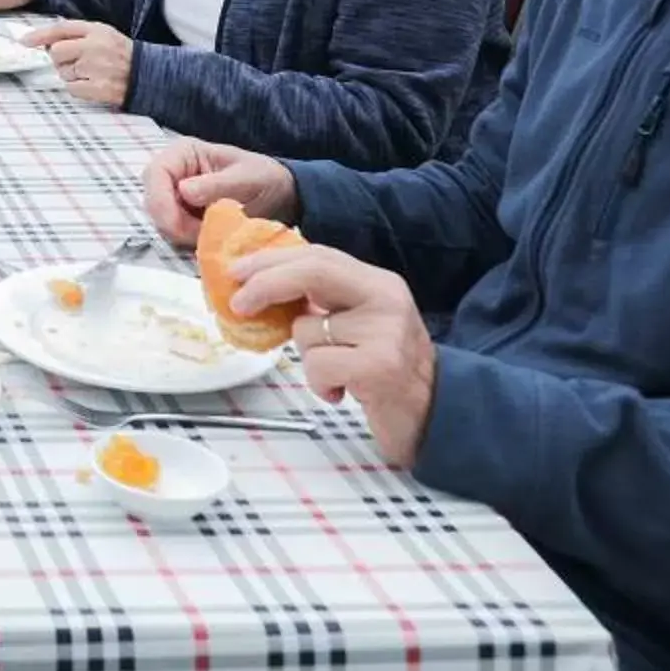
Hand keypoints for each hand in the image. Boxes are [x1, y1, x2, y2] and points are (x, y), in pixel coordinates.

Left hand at [24, 20, 133, 102]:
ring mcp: (94, 68)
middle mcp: (93, 47)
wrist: (147, 75)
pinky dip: (78, 88)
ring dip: (72, 75)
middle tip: (77, 62)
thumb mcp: (102, 34)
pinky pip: (71, 88)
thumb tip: (46, 42)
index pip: (60, 29)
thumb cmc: (120, 54)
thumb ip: (77, 33)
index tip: (24, 41)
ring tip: (92, 72)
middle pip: (56, 53)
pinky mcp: (96, 88)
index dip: (39, 35)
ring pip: (63, 72)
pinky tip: (93, 84)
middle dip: (60, 60)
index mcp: (95, 30)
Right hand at [142, 138, 298, 246]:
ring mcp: (175, 195)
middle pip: (152, 200)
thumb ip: (216, 185)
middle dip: (172, 222)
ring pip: (160, 219)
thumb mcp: (246, 179)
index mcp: (184, 153)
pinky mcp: (182, 216)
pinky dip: (188, 239)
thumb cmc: (264, 179)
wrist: (280, 197)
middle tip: (201, 234)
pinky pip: (173, 231)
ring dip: (181, 233)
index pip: (155, 174)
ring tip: (211, 234)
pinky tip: (208, 237)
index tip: (178, 226)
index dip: (160, 201)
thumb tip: (184, 191)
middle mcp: (174, 173)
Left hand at [226, 245, 435, 463]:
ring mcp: (386, 332)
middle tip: (238, 304)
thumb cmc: (383, 370)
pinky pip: (318, 365)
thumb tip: (256, 287)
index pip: (319, 255)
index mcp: (379, 282)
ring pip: (307, 330)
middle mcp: (387, 299)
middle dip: (266, 284)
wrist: (433, 415)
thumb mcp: (359, 324)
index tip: (236, 271)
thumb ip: (321, 302)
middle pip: (313, 272)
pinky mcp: (380, 366)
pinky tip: (341, 392)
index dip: (272, 260)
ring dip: (306, 357)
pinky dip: (318, 383)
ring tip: (336, 372)